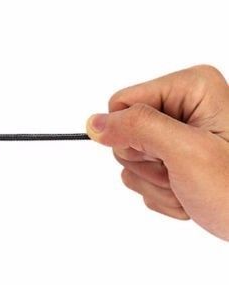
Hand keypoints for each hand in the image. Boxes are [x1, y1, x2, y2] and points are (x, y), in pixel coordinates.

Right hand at [86, 65, 228, 240]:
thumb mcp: (187, 152)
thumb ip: (137, 128)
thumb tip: (93, 123)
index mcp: (191, 88)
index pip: (121, 103)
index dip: (130, 135)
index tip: (164, 153)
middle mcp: (184, 107)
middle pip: (124, 134)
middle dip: (148, 164)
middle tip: (181, 174)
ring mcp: (178, 136)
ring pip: (131, 160)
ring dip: (156, 184)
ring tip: (189, 187)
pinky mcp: (175, 160)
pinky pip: (142, 178)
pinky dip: (163, 194)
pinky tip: (189, 195)